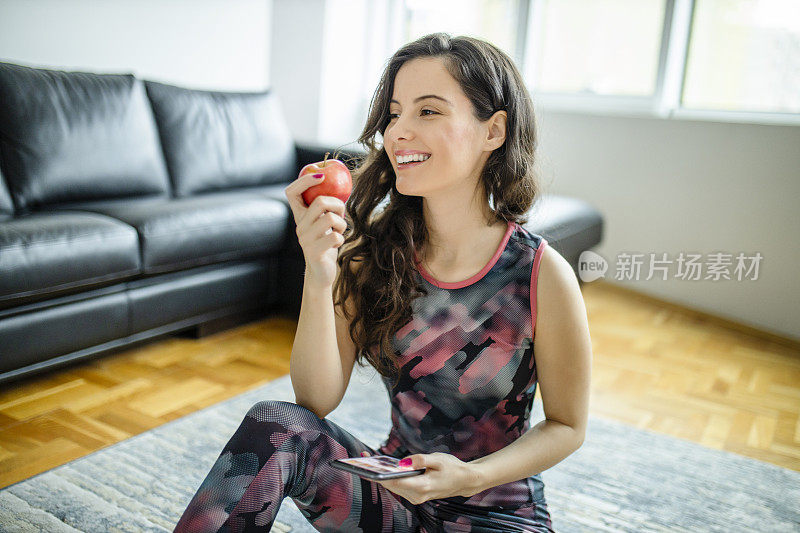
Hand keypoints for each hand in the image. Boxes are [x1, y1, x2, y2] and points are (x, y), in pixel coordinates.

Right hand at [284, 172, 347, 286]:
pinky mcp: (313, 252)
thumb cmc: (327, 244)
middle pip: (319, 202)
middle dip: (337, 204)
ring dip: (342, 224)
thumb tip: (341, 185)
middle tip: (342, 214)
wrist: (322, 272)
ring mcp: (305, 239)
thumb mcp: (325, 223)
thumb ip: (328, 208)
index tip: (321, 175)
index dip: (305, 180)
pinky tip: (336, 244)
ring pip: (330, 218)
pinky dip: (341, 239)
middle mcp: (299, 226)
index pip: (292, 192)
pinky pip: (336, 236)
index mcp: (300, 216)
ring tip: (339, 231)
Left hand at [359, 451, 480, 504]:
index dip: (379, 474)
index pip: (395, 482)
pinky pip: (399, 486)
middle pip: (391, 484)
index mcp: (422, 487)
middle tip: (362, 457)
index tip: (366, 465)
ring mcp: (416, 497)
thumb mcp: (437, 459)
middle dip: (375, 472)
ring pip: (393, 486)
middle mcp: (417, 496)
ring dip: (381, 475)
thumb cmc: (452, 468)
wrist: (465, 481)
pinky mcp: (416, 495)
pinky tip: (382, 467)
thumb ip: (419, 460)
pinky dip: (390, 477)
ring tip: (368, 460)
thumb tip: (402, 462)